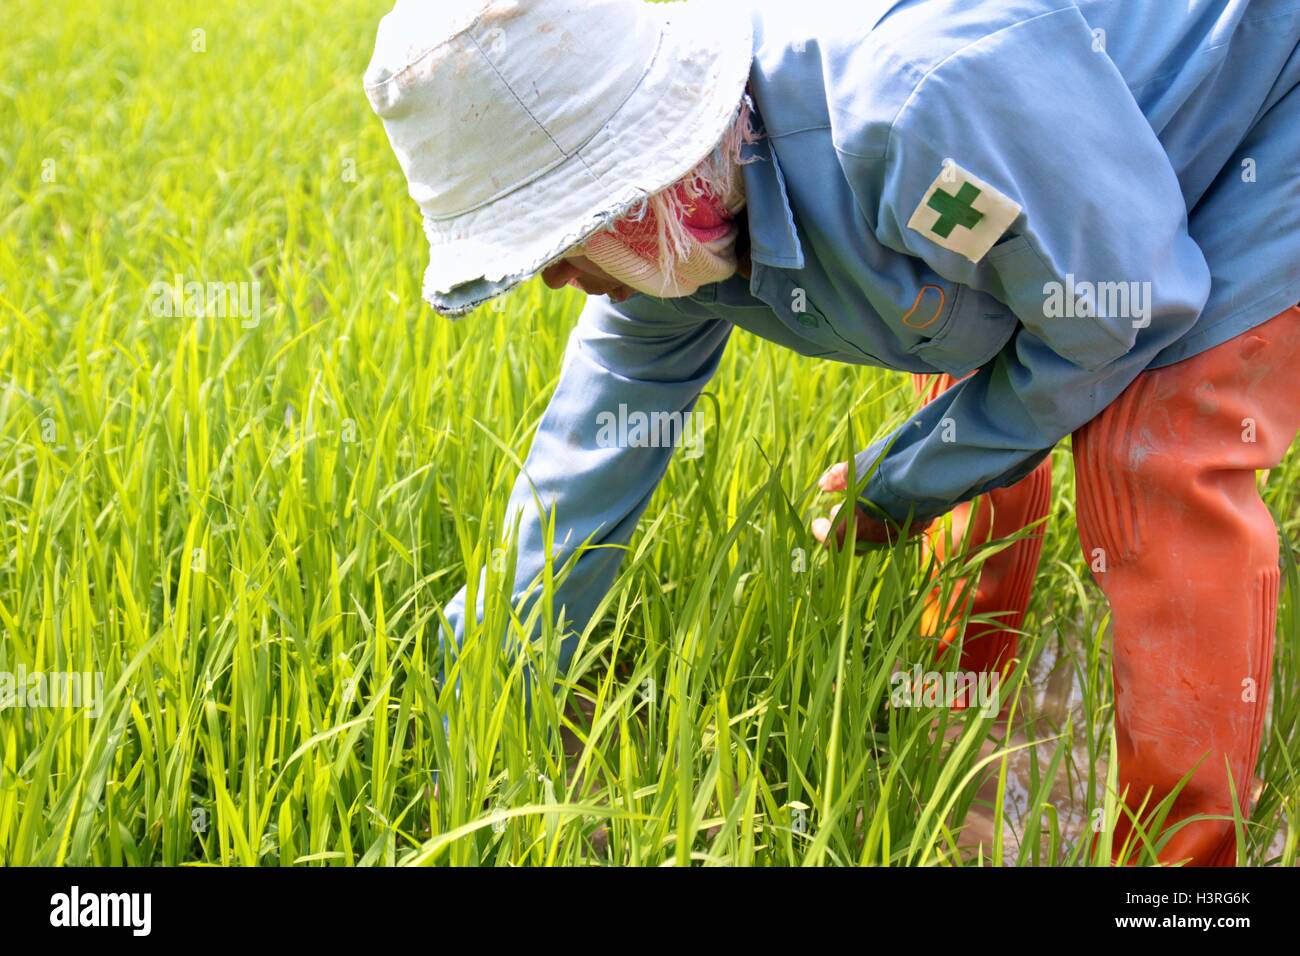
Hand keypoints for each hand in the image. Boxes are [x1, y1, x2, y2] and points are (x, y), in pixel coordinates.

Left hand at [812, 461, 929, 547]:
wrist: (928, 471)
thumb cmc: (885, 469)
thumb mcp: (856, 468)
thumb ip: (838, 478)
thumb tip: (823, 484)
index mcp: (857, 527)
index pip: (833, 542)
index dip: (822, 533)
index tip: (818, 521)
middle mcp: (877, 537)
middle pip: (854, 543)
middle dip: (843, 528)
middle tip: (837, 510)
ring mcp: (899, 534)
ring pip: (874, 537)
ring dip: (862, 524)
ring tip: (859, 504)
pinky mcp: (917, 527)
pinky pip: (893, 530)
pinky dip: (882, 520)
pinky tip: (882, 504)